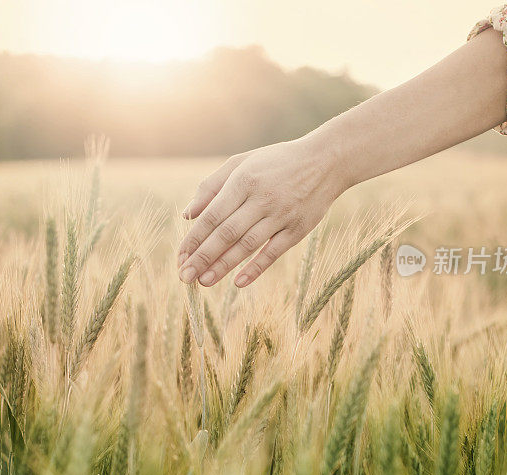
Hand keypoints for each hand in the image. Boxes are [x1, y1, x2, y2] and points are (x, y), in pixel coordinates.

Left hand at [177, 135, 348, 287]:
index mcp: (243, 180)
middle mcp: (262, 198)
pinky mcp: (298, 229)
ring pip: (247, 245)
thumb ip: (211, 186)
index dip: (194, 238)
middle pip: (226, 233)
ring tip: (204, 282)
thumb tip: (186, 215)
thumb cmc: (276, 162)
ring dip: (223, 266)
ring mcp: (282, 215)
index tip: (180, 257)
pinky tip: (238, 282)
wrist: (326, 161)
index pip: (212, 215)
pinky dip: (256, 268)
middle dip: (203, 257)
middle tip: (185, 276)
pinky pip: (274, 252)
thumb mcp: (242, 162)